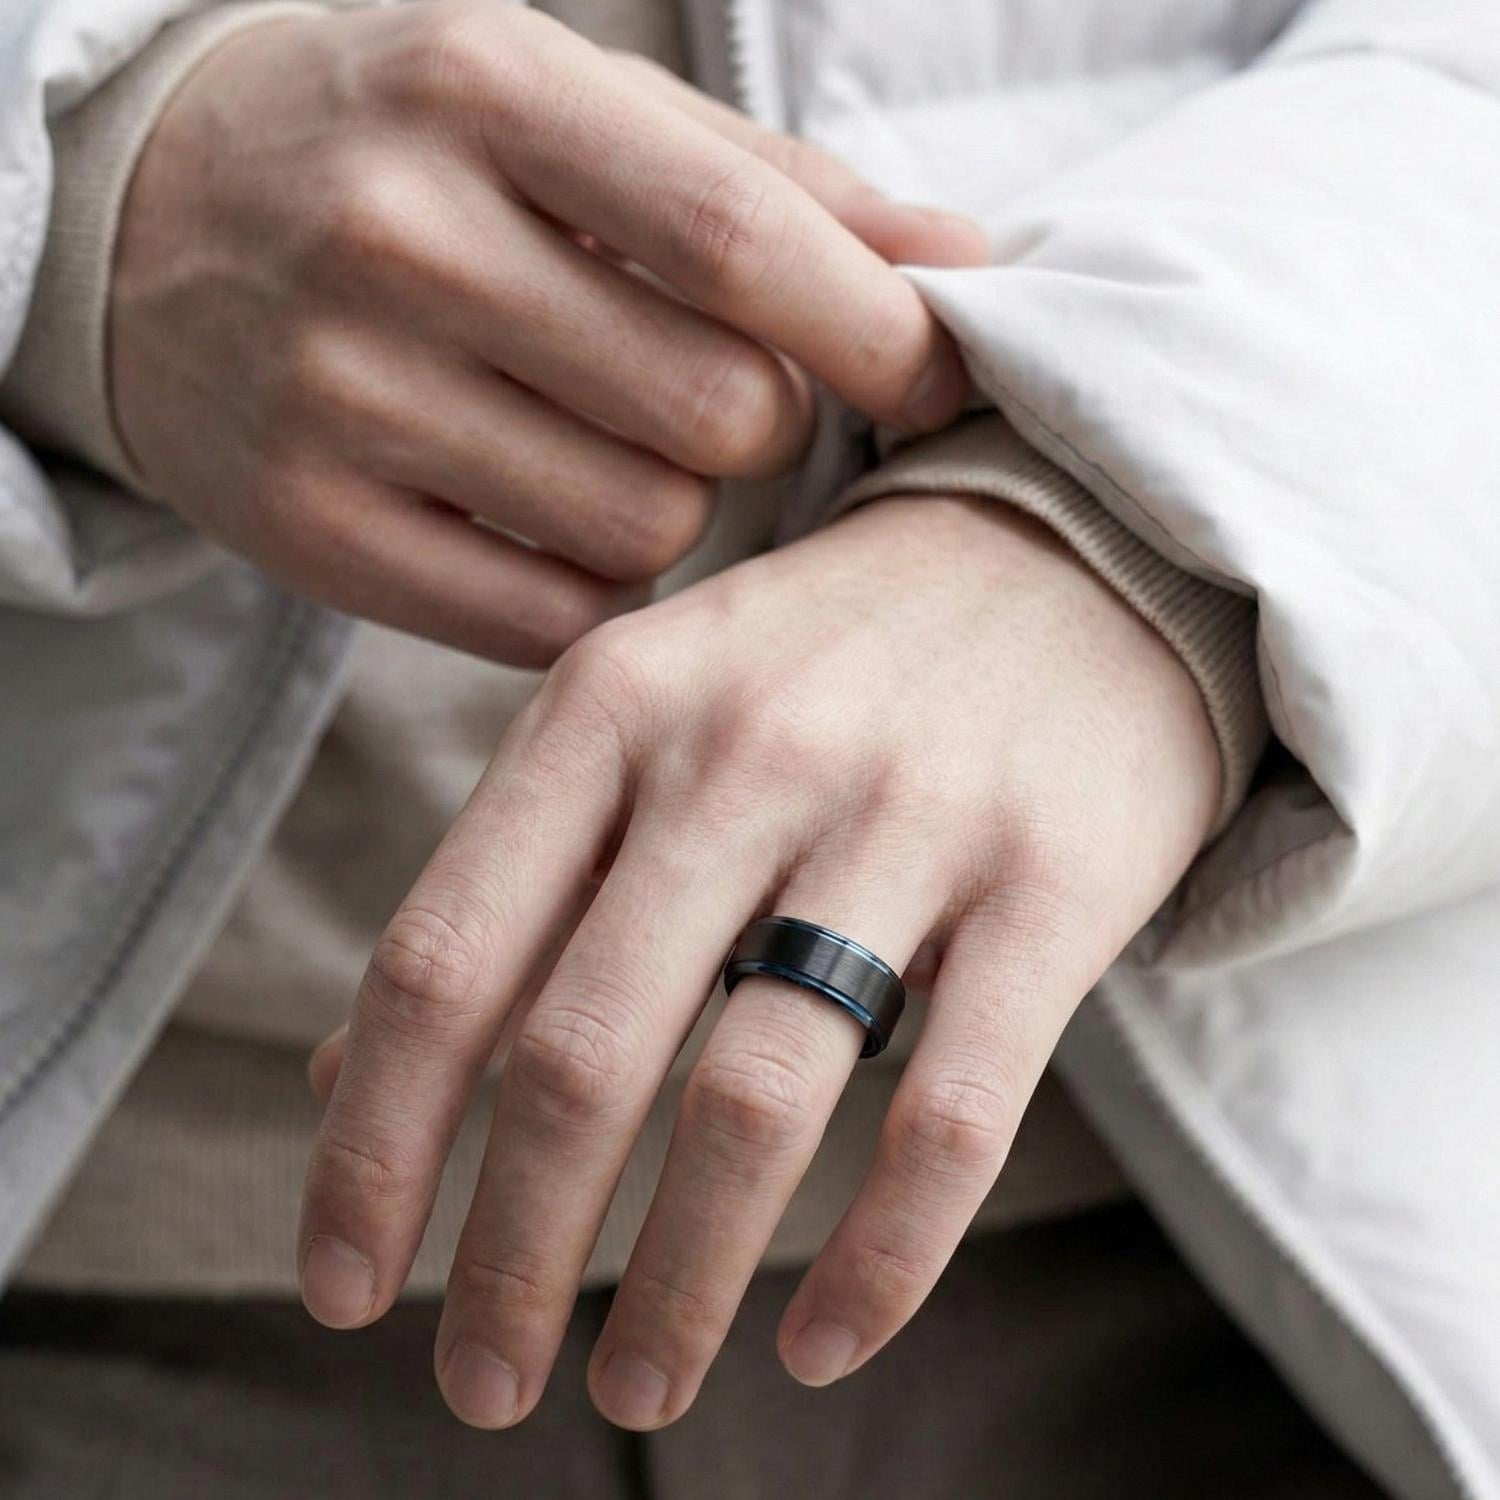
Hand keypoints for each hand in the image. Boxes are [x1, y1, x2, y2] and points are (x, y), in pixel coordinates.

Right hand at [110, 2, 984, 662]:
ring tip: (596, 440)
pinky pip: (550, 618)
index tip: (942, 382)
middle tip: (709, 389)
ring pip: (644, 530)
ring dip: (671, 504)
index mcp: (483, 89)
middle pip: (715, 414)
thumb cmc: (409, 158)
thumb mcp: (568, 111)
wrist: (149, 229)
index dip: (877, 332)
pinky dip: (587, 585)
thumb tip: (964, 264)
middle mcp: (398, 238)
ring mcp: (340, 396)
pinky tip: (539, 512)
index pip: (737, 240)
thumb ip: (769, 188)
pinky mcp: (309, 530)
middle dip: (763, 427)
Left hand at [298, 494, 1219, 1426]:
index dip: (373, 1149)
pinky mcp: (1055, 879)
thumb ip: (511, 883)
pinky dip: (880, 1263)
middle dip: (508, 1260)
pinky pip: (951, 1116)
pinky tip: (819, 1343)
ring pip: (756, 1104)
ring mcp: (908, 812)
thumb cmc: (824, 659)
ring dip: (675, 1288)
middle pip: (582, 1053)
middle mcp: (744, 750)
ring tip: (633, 1392)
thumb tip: (346, 1084)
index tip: (344, 1290)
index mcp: (610, 702)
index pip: (444, 959)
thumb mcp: (643, 715)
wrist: (1069, 549)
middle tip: (477, 1390)